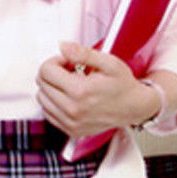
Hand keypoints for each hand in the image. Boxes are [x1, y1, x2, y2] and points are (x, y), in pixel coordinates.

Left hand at [35, 42, 155, 136]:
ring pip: (42, 99)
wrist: (134, 107)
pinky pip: (48, 113)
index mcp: (80, 91)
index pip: (46, 71)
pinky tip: (69, 96)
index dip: (56, 60)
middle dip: (53, 72)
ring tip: (71, 84)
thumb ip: (83, 53)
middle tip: (71, 71)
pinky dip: (53, 102)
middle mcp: (73, 110)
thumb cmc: (122, 84)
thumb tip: (63, 46)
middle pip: (42, 84)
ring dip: (52, 87)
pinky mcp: (71, 131)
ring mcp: (71, 123)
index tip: (68, 62)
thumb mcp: (108, 62)